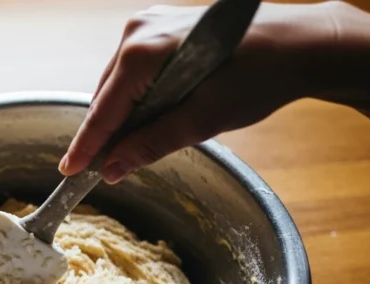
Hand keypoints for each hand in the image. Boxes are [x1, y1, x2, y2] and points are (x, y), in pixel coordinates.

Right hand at [60, 1, 344, 182]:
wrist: (301, 43)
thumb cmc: (260, 77)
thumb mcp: (204, 120)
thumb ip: (152, 144)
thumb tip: (112, 169)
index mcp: (145, 50)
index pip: (103, 110)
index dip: (87, 146)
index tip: (69, 173)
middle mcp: (138, 29)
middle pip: (106, 96)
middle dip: (107, 133)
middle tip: (107, 170)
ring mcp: (148, 23)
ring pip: (118, 85)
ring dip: (124, 116)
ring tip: (135, 144)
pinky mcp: (160, 25)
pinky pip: (134, 71)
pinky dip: (138, 97)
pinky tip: (153, 114)